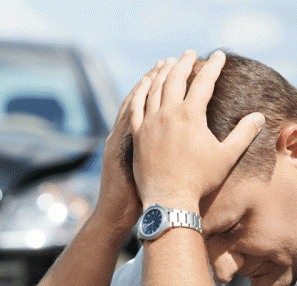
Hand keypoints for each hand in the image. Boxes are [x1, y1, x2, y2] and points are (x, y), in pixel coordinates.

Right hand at [94, 62, 165, 236]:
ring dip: (146, 84)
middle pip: (141, 99)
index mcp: (131, 139)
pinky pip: (127, 121)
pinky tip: (146, 91)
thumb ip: (159, 154)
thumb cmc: (135, 199)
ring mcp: (120, 141)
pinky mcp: (119, 150)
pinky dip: (135, 104)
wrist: (116, 215)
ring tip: (160, 67)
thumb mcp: (145, 171)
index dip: (158, 87)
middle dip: (155, 78)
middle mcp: (125, 136)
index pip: (147, 106)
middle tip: (169, 59)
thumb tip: (181, 144)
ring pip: (133, 105)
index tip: (172, 70)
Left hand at [128, 50, 264, 211]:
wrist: (168, 200)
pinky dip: (141, 91)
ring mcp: (149, 123)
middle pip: (175, 78)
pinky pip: (136, 105)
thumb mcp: (227, 157)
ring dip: (162, 72)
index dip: (213, 66)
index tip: (219, 55)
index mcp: (190, 115)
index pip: (204, 82)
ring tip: (168, 62)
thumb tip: (259, 116)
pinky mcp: (137, 134)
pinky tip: (145, 83)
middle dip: (184, 62)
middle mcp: (167, 114)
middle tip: (190, 53)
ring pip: (154, 88)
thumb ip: (244, 134)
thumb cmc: (200, 180)